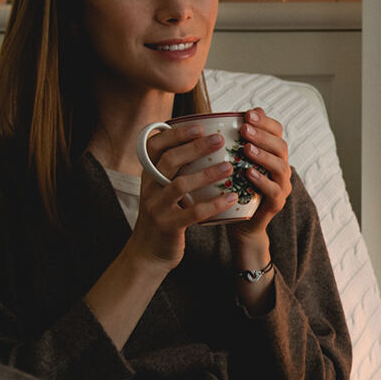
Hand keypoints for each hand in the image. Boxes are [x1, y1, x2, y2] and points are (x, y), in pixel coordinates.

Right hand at [131, 123, 239, 269]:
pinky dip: (214, 204)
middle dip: (195, 147)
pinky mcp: (168, 226)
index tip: (199, 127)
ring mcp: (157, 207)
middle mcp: (149, 188)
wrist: (148, 252)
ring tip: (229, 167)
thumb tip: (203, 144)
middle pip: (169, 160)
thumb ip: (175, 170)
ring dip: (206, 174)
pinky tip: (232, 197)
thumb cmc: (163, 215)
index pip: (155, 146)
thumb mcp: (162, 190)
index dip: (176, 134)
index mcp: (148, 175)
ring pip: (180, 185)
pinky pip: (193, 212)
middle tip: (219, 139)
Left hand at [226, 107, 291, 248]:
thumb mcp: (231, 162)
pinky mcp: (276, 203)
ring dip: (263, 156)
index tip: (247, 114)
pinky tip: (248, 174)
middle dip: (262, 135)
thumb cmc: (233, 188)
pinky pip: (274, 191)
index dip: (265, 121)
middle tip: (244, 129)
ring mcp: (281, 186)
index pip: (276, 131)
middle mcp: (281, 167)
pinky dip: (262, 181)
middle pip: (280, 146)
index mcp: (271, 153)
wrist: (239, 224)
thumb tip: (214, 118)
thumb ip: (230, 143)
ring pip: (281, 167)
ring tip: (247, 149)